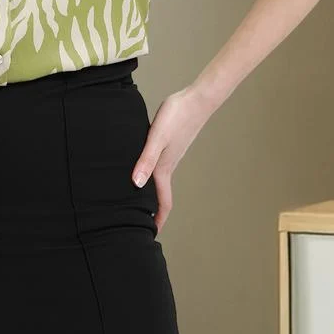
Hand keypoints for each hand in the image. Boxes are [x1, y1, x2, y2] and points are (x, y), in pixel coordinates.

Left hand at [131, 85, 211, 234]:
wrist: (197, 98)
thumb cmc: (177, 115)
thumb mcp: (156, 137)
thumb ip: (146, 159)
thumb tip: (136, 184)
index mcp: (164, 167)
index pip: (163, 201)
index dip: (157, 220)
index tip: (150, 235)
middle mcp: (168, 164)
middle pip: (160, 194)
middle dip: (152, 210)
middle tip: (138, 222)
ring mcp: (171, 154)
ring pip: (159, 179)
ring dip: (151, 191)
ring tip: (137, 198)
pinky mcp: (171, 143)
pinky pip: (159, 164)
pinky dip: (151, 173)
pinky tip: (141, 165)